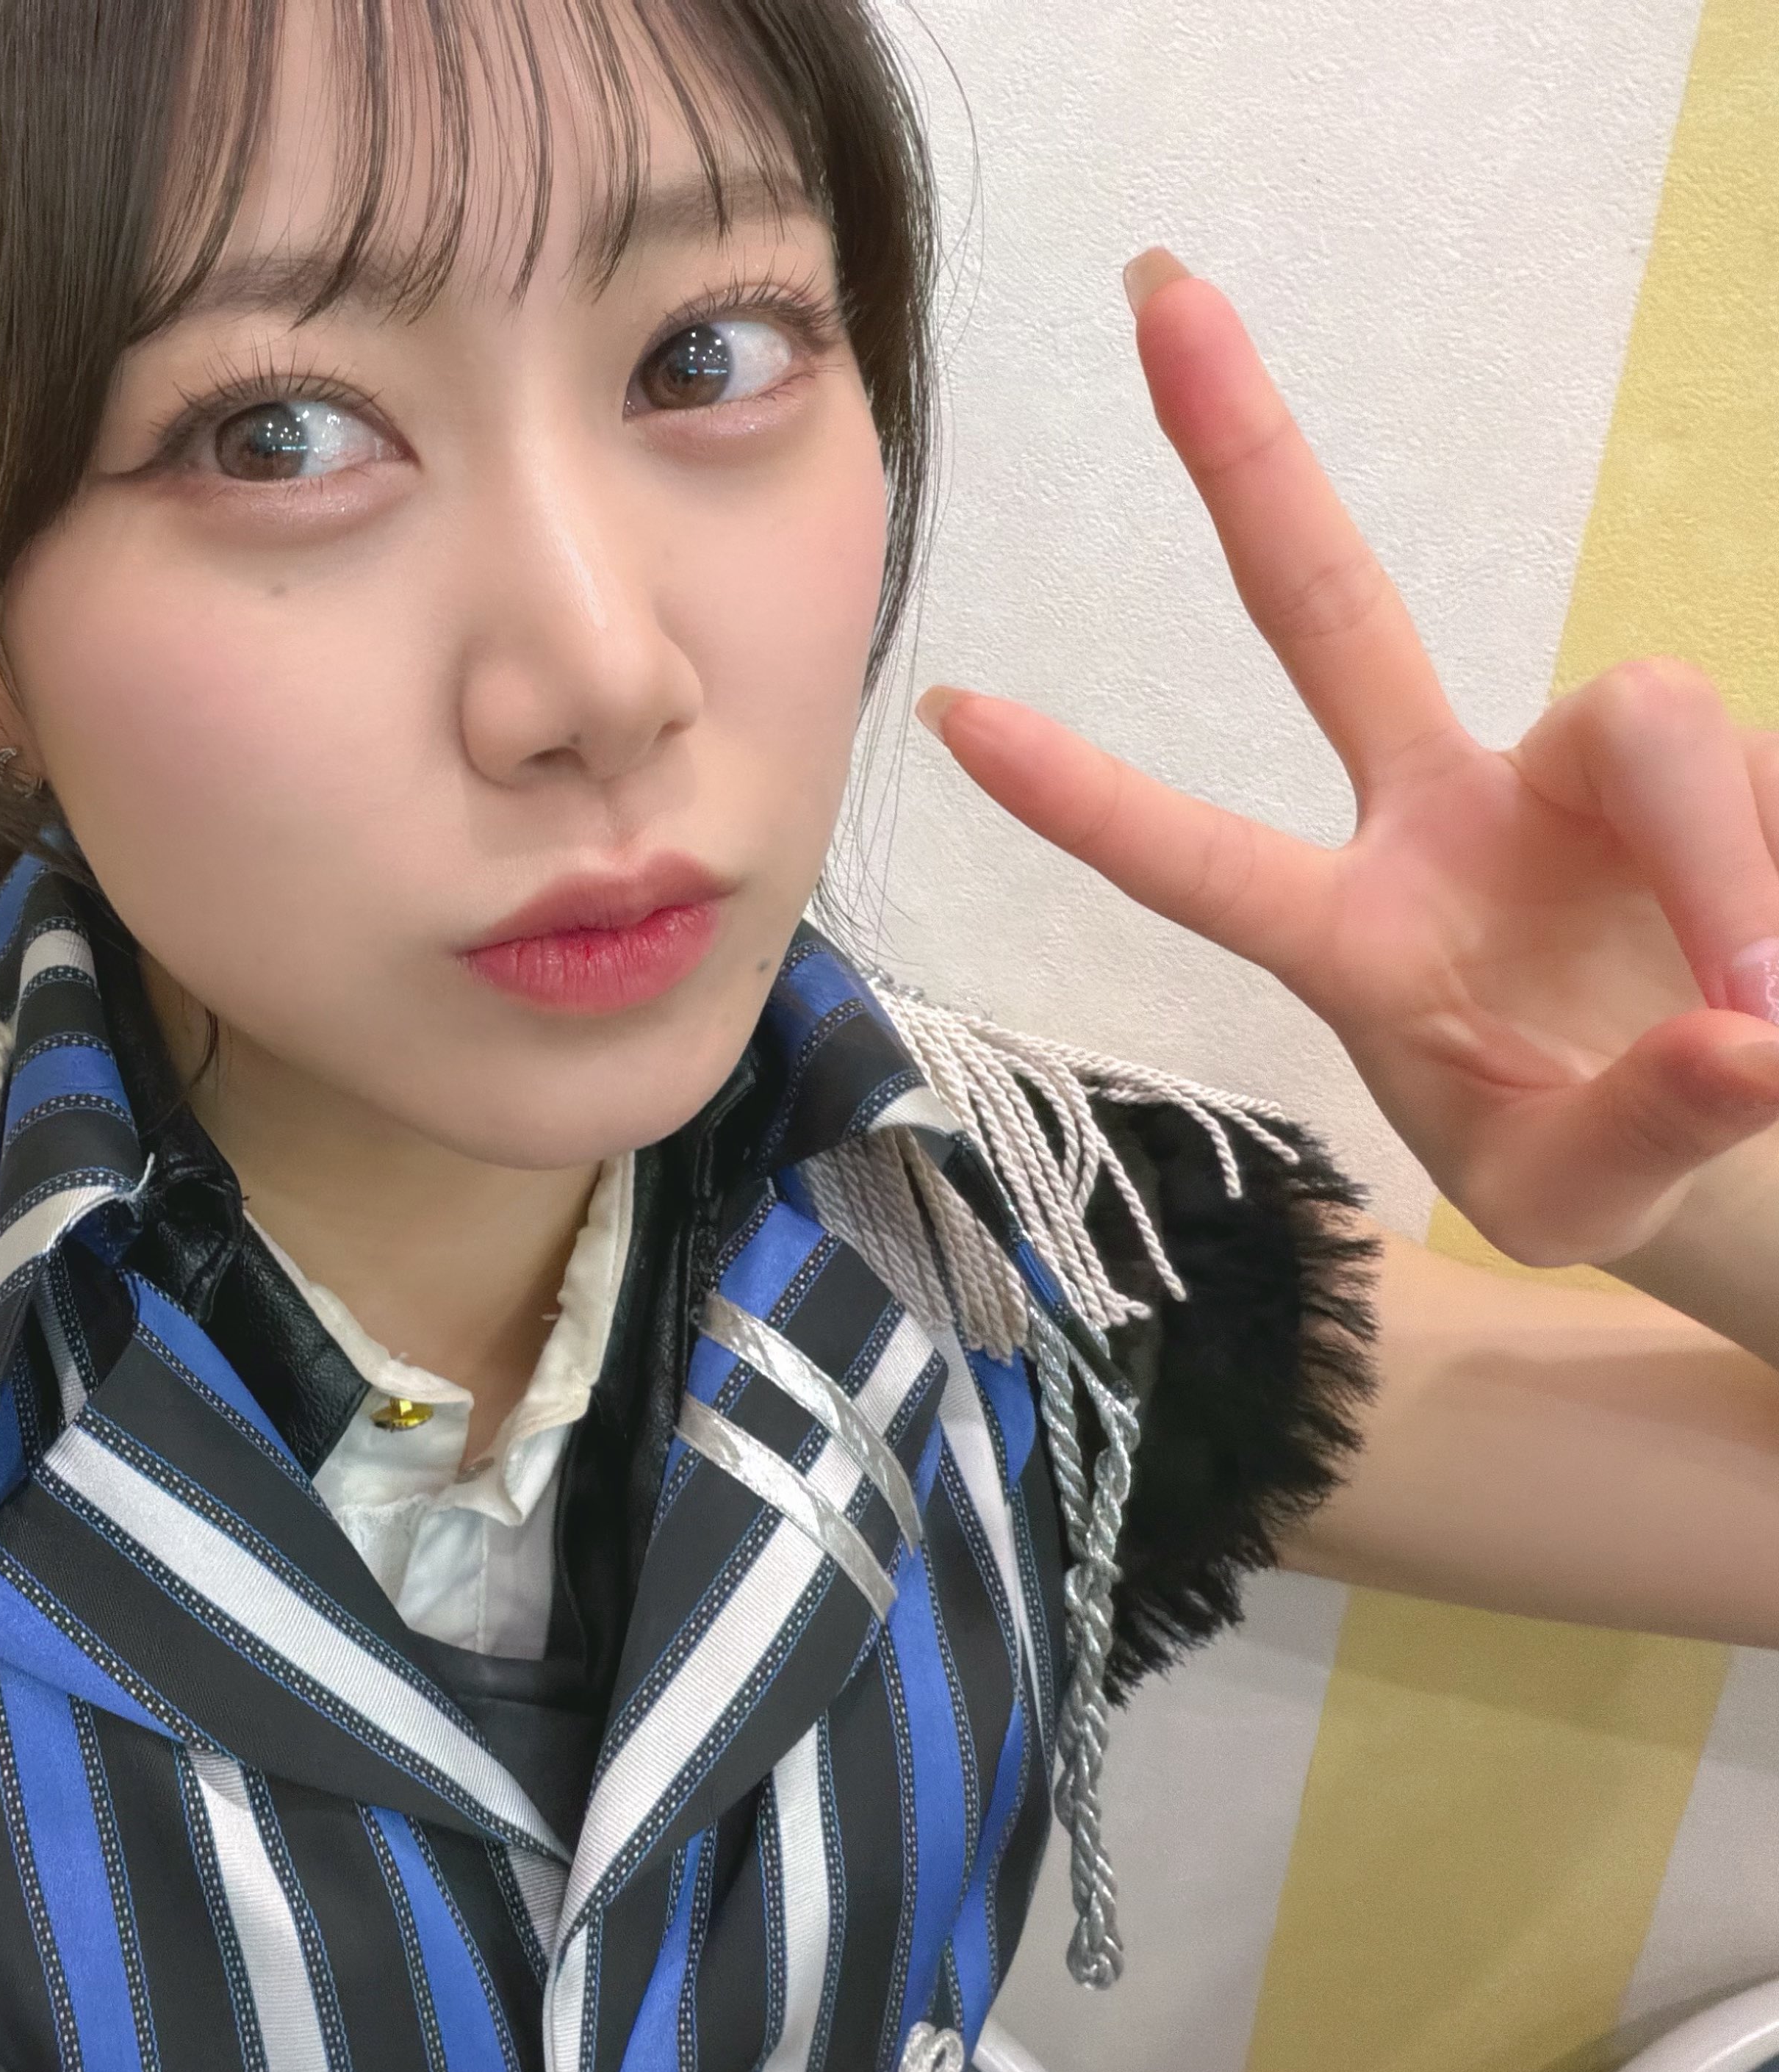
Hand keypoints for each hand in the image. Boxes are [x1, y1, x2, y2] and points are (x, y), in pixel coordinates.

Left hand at [920, 249, 1778, 1268]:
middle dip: (1245, 457)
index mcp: (1357, 936)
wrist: (1724, 1118)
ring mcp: (1578, 772)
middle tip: (1157, 293)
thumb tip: (1744, 1038)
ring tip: (1763, 1022)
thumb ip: (1639, 1134)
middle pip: (1328, 607)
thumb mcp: (1579, 1202)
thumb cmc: (1589, 1151)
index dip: (1089, 798)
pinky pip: (1778, 792)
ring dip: (1727, 869)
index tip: (952, 715)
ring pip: (1659, 724)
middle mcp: (1442, 815)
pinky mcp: (1725, 757)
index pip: (1203, 863)